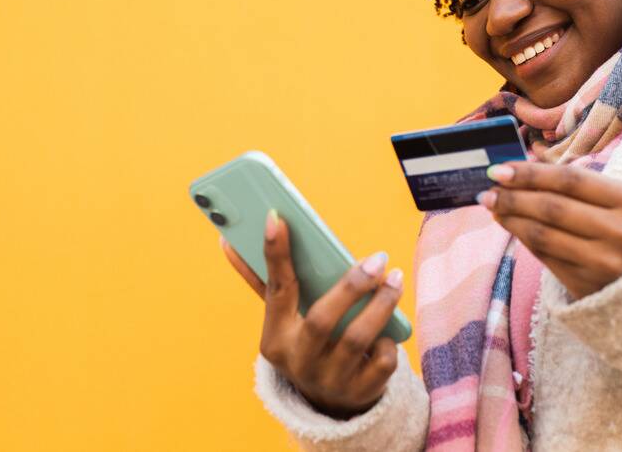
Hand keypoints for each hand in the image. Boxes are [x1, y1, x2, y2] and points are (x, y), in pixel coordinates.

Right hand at [220, 211, 402, 418]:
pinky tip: (390, 329)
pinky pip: (381, 361)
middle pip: (322, 320)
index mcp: (276, 338)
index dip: (276, 254)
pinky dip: (388, 341)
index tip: (277, 218)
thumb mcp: (283, 320)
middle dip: (352, 286)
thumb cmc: (306, 342)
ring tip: (394, 279)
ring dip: (381, 305)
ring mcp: (330, 380)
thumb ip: (264, 282)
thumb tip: (228, 242)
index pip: (276, 291)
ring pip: (357, 338)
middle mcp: (300, 360)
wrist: (329, 402)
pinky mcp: (360, 392)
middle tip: (377, 258)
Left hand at [477, 160, 621, 298]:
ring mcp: (606, 263)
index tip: (500, 168)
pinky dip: (524, 239)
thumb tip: (524, 172)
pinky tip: (511, 226)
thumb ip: (583, 187)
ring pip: (544, 235)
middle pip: (553, 208)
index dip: (531, 173)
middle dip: (514, 196)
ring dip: (511, 219)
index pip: (571, 180)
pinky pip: (547, 258)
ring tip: (493, 206)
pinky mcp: (590, 287)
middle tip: (488, 188)